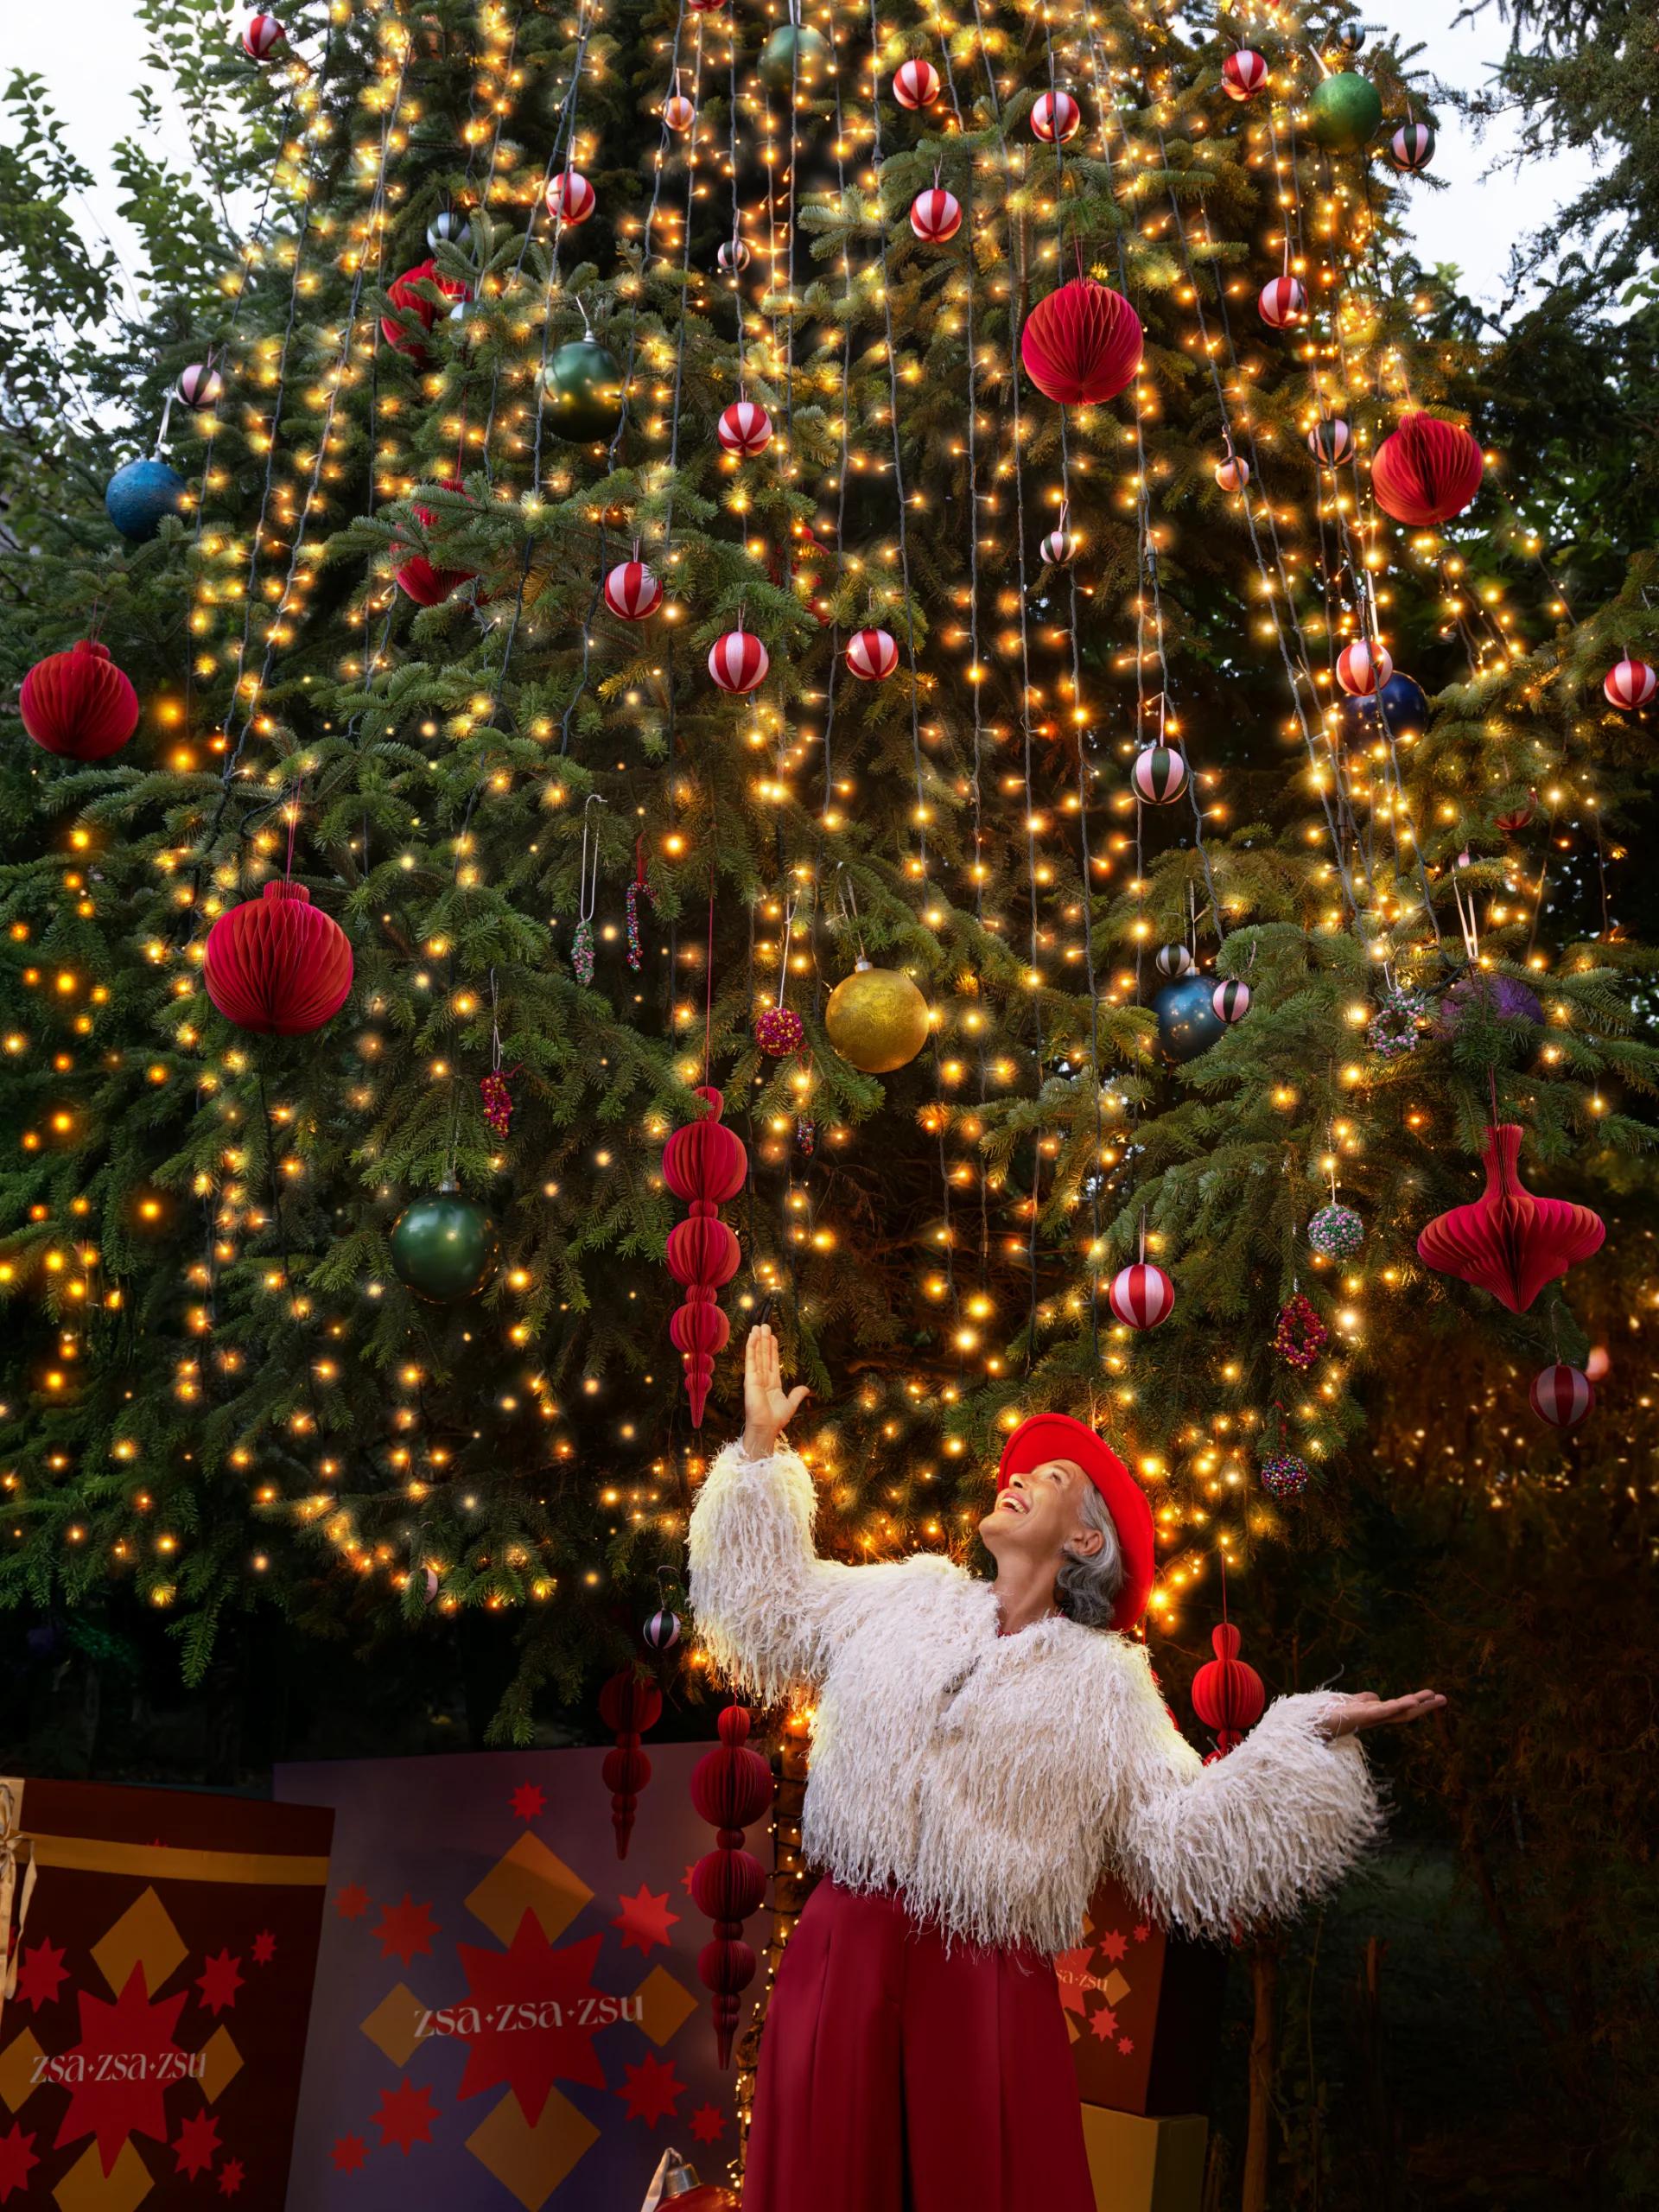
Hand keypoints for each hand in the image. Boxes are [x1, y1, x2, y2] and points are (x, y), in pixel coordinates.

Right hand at [742, 1323, 807, 1459]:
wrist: (767, 1427)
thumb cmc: (776, 1419)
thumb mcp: (791, 1404)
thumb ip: (797, 1394)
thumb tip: (806, 1388)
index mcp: (772, 1383)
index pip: (772, 1361)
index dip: (772, 1349)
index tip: (772, 1337)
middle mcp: (763, 1378)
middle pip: (764, 1355)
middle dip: (764, 1340)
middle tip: (764, 1325)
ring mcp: (755, 1377)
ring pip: (757, 1354)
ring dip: (757, 1340)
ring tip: (758, 1326)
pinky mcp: (750, 1378)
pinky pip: (751, 1360)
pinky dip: (751, 1347)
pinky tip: (752, 1337)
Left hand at [1318, 1689, 1445, 1739]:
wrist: (1306, 1724)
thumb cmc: (1324, 1715)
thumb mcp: (1348, 1702)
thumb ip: (1362, 1700)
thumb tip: (1375, 1696)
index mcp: (1371, 1714)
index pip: (1399, 1708)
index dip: (1416, 1703)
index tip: (1433, 1696)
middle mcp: (1372, 1718)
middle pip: (1403, 1711)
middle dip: (1424, 1706)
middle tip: (1444, 1699)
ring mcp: (1367, 1718)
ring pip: (1396, 1711)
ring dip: (1415, 1704)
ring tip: (1434, 1697)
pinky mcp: (1359, 1717)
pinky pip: (1381, 1712)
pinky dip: (1395, 1707)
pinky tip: (1409, 1702)